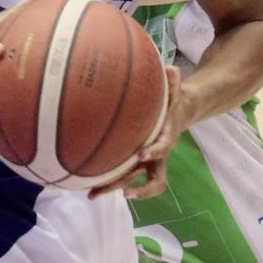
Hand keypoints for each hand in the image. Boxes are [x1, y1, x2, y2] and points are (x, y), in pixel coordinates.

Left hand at [88, 65, 184, 200]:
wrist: (180, 113)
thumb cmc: (173, 102)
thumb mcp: (175, 92)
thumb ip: (173, 83)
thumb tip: (171, 67)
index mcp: (166, 137)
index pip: (163, 147)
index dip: (154, 151)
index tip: (142, 153)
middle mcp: (157, 155)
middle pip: (148, 178)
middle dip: (134, 186)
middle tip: (121, 193)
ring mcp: (145, 161)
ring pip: (131, 181)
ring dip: (112, 188)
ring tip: (90, 194)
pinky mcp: (134, 162)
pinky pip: (121, 173)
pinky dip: (104, 179)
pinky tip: (82, 181)